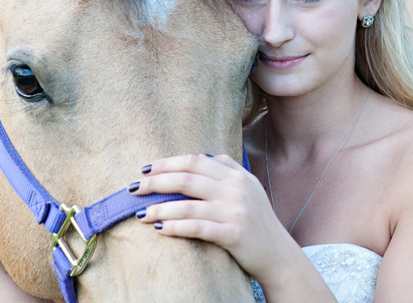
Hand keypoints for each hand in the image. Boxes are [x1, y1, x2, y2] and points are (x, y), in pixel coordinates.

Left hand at [129, 153, 290, 279]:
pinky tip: (159, 229)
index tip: (146, 169)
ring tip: (141, 214)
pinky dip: (175, 227)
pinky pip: (197, 228)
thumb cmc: (257, 222)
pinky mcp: (233, 234)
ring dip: (160, 208)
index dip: (168, 163)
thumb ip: (227, 171)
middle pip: (187, 179)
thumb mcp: (248, 188)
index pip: (195, 161)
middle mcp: (236, 189)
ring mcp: (235, 211)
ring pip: (188, 205)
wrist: (279, 254)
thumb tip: (200, 158)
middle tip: (133, 189)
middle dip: (156, 182)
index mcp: (237, 175)